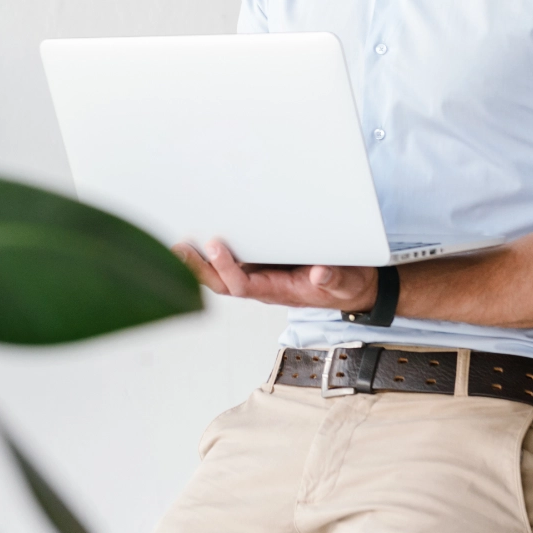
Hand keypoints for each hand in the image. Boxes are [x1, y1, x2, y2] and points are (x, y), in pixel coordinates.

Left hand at [171, 239, 377, 312]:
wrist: (352, 288)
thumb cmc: (346, 285)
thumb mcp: (346, 282)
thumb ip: (333, 279)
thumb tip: (320, 274)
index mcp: (280, 291)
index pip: (244, 285)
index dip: (227, 268)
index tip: (217, 246)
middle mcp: (265, 285)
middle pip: (224, 283)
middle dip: (200, 269)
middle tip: (180, 248)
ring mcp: (262, 277)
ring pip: (223, 276)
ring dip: (201, 264)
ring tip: (180, 244)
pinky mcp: (265, 265)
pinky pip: (234, 264)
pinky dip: (214, 256)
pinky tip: (200, 241)